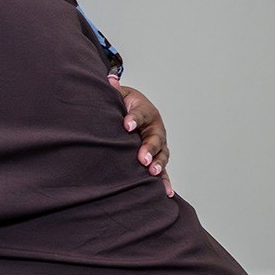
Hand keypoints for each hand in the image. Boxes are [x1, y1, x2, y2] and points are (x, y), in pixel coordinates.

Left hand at [109, 75, 172, 196]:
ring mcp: (158, 145)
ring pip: (162, 155)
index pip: (141, 113)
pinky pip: (162, 171)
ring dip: (158, 165)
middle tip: (141, 158)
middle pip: (155, 138)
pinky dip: (164, 182)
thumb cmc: (123, 104)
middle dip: (149, 148)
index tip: (126, 124)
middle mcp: (156, 128)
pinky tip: (165, 193)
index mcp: (146, 111)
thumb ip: (114, 91)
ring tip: (152, 173)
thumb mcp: (119, 95)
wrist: (131, 113)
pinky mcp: (156, 158)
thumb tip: (109, 80)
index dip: (134, 118)